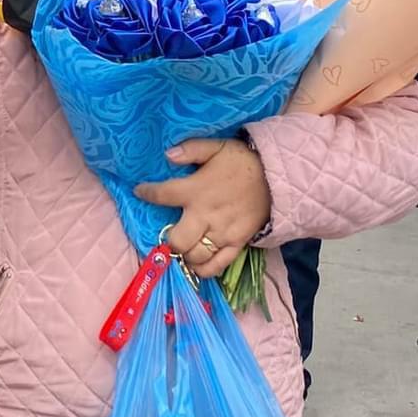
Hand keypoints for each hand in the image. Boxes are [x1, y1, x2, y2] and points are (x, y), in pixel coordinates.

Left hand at [134, 137, 269, 278]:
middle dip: (167, 240)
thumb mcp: (217, 147)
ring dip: (185, 255)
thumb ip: (191, 149)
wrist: (277, 176)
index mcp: (196, 190)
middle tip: (168, 235)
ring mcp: (222, 232)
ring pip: (194, 255)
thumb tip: (167, 154)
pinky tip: (196, 265)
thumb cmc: (243, 161)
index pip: (162, 195)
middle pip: (177, 240)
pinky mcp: (237, 243)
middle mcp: (205, 215)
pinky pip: (217, 265)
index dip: (147, 193)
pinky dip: (204, 269)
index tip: (141, 191)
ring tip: (184, 248)